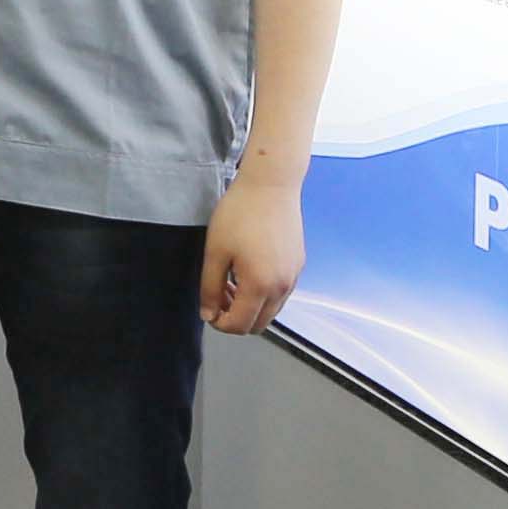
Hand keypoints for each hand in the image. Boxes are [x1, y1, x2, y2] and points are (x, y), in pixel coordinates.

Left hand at [201, 162, 307, 335]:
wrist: (271, 183)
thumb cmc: (239, 213)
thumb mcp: (215, 252)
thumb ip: (210, 289)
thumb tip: (209, 315)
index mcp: (260, 286)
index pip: (239, 325)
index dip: (220, 323)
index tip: (208, 308)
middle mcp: (282, 287)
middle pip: (259, 324)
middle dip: (236, 318)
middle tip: (218, 294)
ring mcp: (294, 276)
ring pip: (272, 310)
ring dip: (250, 306)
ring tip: (232, 280)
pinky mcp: (299, 264)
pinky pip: (281, 293)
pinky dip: (264, 293)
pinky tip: (249, 270)